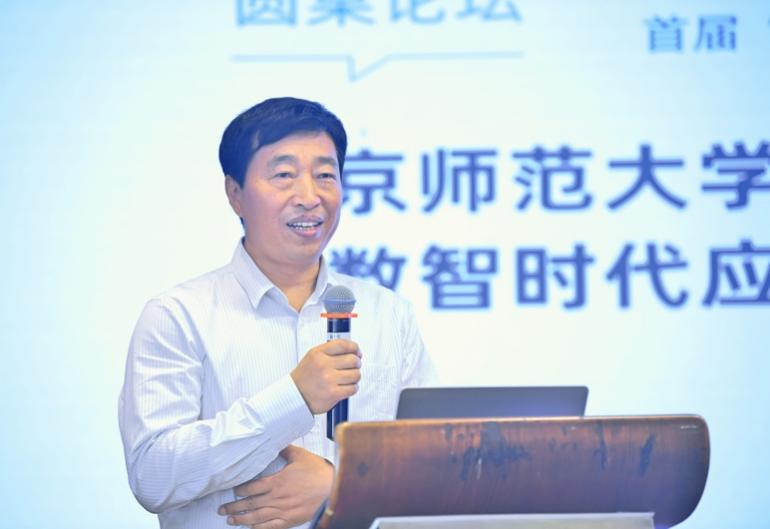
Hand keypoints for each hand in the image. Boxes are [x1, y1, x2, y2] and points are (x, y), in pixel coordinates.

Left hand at [218, 445, 333, 527]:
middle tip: (222, 509)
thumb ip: (285, 449)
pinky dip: (258, 528)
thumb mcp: (300, 456)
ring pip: (256, 517)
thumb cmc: (318, 473)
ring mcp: (282, 511)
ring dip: (241, 519)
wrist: (332, 490)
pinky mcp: (289, 521)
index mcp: (277, 482)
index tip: (233, 491)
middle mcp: (276, 498)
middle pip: (250, 504)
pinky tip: (250, 528)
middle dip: (234, 506)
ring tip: (230, 520)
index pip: (252, 487)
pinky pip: (269, 527)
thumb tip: (276, 441)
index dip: (240, 490)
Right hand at [290, 339, 360, 413]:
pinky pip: (353, 388)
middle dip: (357, 363)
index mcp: (318, 354)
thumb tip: (353, 351)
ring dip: (355, 377)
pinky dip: (352, 388)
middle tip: (354, 366)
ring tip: (348, 378)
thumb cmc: (304, 377)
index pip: (343, 345)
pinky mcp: (333, 394)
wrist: (294, 396)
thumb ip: (330, 351)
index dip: (354, 347)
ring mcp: (329, 380)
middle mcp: (323, 365)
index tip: (357, 351)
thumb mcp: (312, 357)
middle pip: (353, 360)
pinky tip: (345, 387)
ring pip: (355, 374)